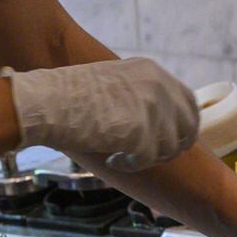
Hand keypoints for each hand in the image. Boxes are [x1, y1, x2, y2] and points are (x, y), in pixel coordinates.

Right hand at [7, 58, 198, 171]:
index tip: (171, 142)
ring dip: (148, 158)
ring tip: (122, 156)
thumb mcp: (114, 82)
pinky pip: (147, 160)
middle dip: (172, 147)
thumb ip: (140, 95)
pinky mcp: (141, 131)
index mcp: (153, 71)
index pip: (188, 102)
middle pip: (188, 127)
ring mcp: (152, 107)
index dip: (184, 126)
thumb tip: (158, 124)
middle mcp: (159, 85)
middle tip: (149, 157)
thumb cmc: (70, 95)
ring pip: (169, 148)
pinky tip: (113, 161)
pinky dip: (130, 166)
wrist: (48, 101)